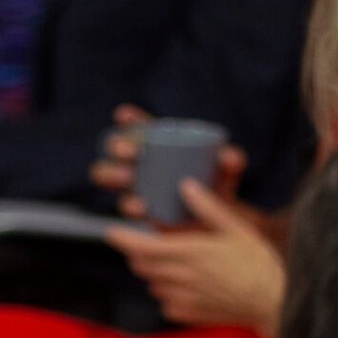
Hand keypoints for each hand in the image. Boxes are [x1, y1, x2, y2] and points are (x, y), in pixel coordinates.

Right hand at [89, 102, 246, 220]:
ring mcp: (131, 185)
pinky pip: (123, 207)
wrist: (212, 222)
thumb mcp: (225, 173)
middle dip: (116, 146)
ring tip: (128, 179)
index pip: (137, 125)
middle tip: (132, 153)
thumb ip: (230, 162)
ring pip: (106, 174)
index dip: (127, 119)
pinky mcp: (134, 211)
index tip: (125, 115)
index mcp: (155, 142)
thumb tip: (230, 158)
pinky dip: (130, 206)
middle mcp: (136, 160)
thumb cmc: (215, 186)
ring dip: (111, 174)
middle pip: (113, 147)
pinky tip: (142, 207)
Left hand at [106, 180, 285, 332]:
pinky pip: (164, 301)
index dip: (122, 239)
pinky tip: (192, 285)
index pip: (141, 246)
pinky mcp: (184, 315)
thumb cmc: (256, 262)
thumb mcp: (235, 228)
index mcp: (188, 252)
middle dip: (140, 252)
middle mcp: (178, 278)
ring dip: (156, 272)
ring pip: (151, 283)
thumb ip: (207, 207)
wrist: (270, 302)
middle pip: (140, 264)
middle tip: (155, 242)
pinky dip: (169, 291)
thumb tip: (185, 185)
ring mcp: (179, 299)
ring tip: (181, 263)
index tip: (112, 231)